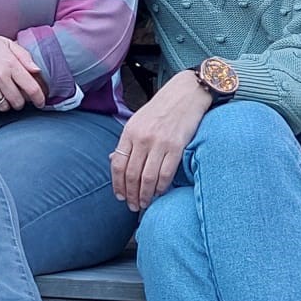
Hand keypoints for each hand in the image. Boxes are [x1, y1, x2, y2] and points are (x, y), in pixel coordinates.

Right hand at [0, 32, 46, 113]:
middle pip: (18, 101)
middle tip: (17, 97)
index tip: (41, 103)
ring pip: (4, 107)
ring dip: (6, 105)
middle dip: (20, 102)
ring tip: (4, 97)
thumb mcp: (6, 43)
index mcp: (10, 63)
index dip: (39, 98)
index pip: (31, 88)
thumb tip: (37, 71)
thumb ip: (24, 56)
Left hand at [110, 70, 211, 211]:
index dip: (117, 183)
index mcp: (130, 131)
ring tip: (144, 204)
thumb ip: (128, 141)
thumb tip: (115, 160)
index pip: (118, 164)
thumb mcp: (138, 120)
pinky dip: (161, 187)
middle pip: (131, 174)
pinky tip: (159, 193)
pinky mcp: (176, 146)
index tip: (119, 195)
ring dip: (145, 195)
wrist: (185, 94)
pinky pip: (166, 174)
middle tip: (132, 206)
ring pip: (147, 178)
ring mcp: (159, 143)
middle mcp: (142, 138)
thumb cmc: (161, 108)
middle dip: (130, 194)